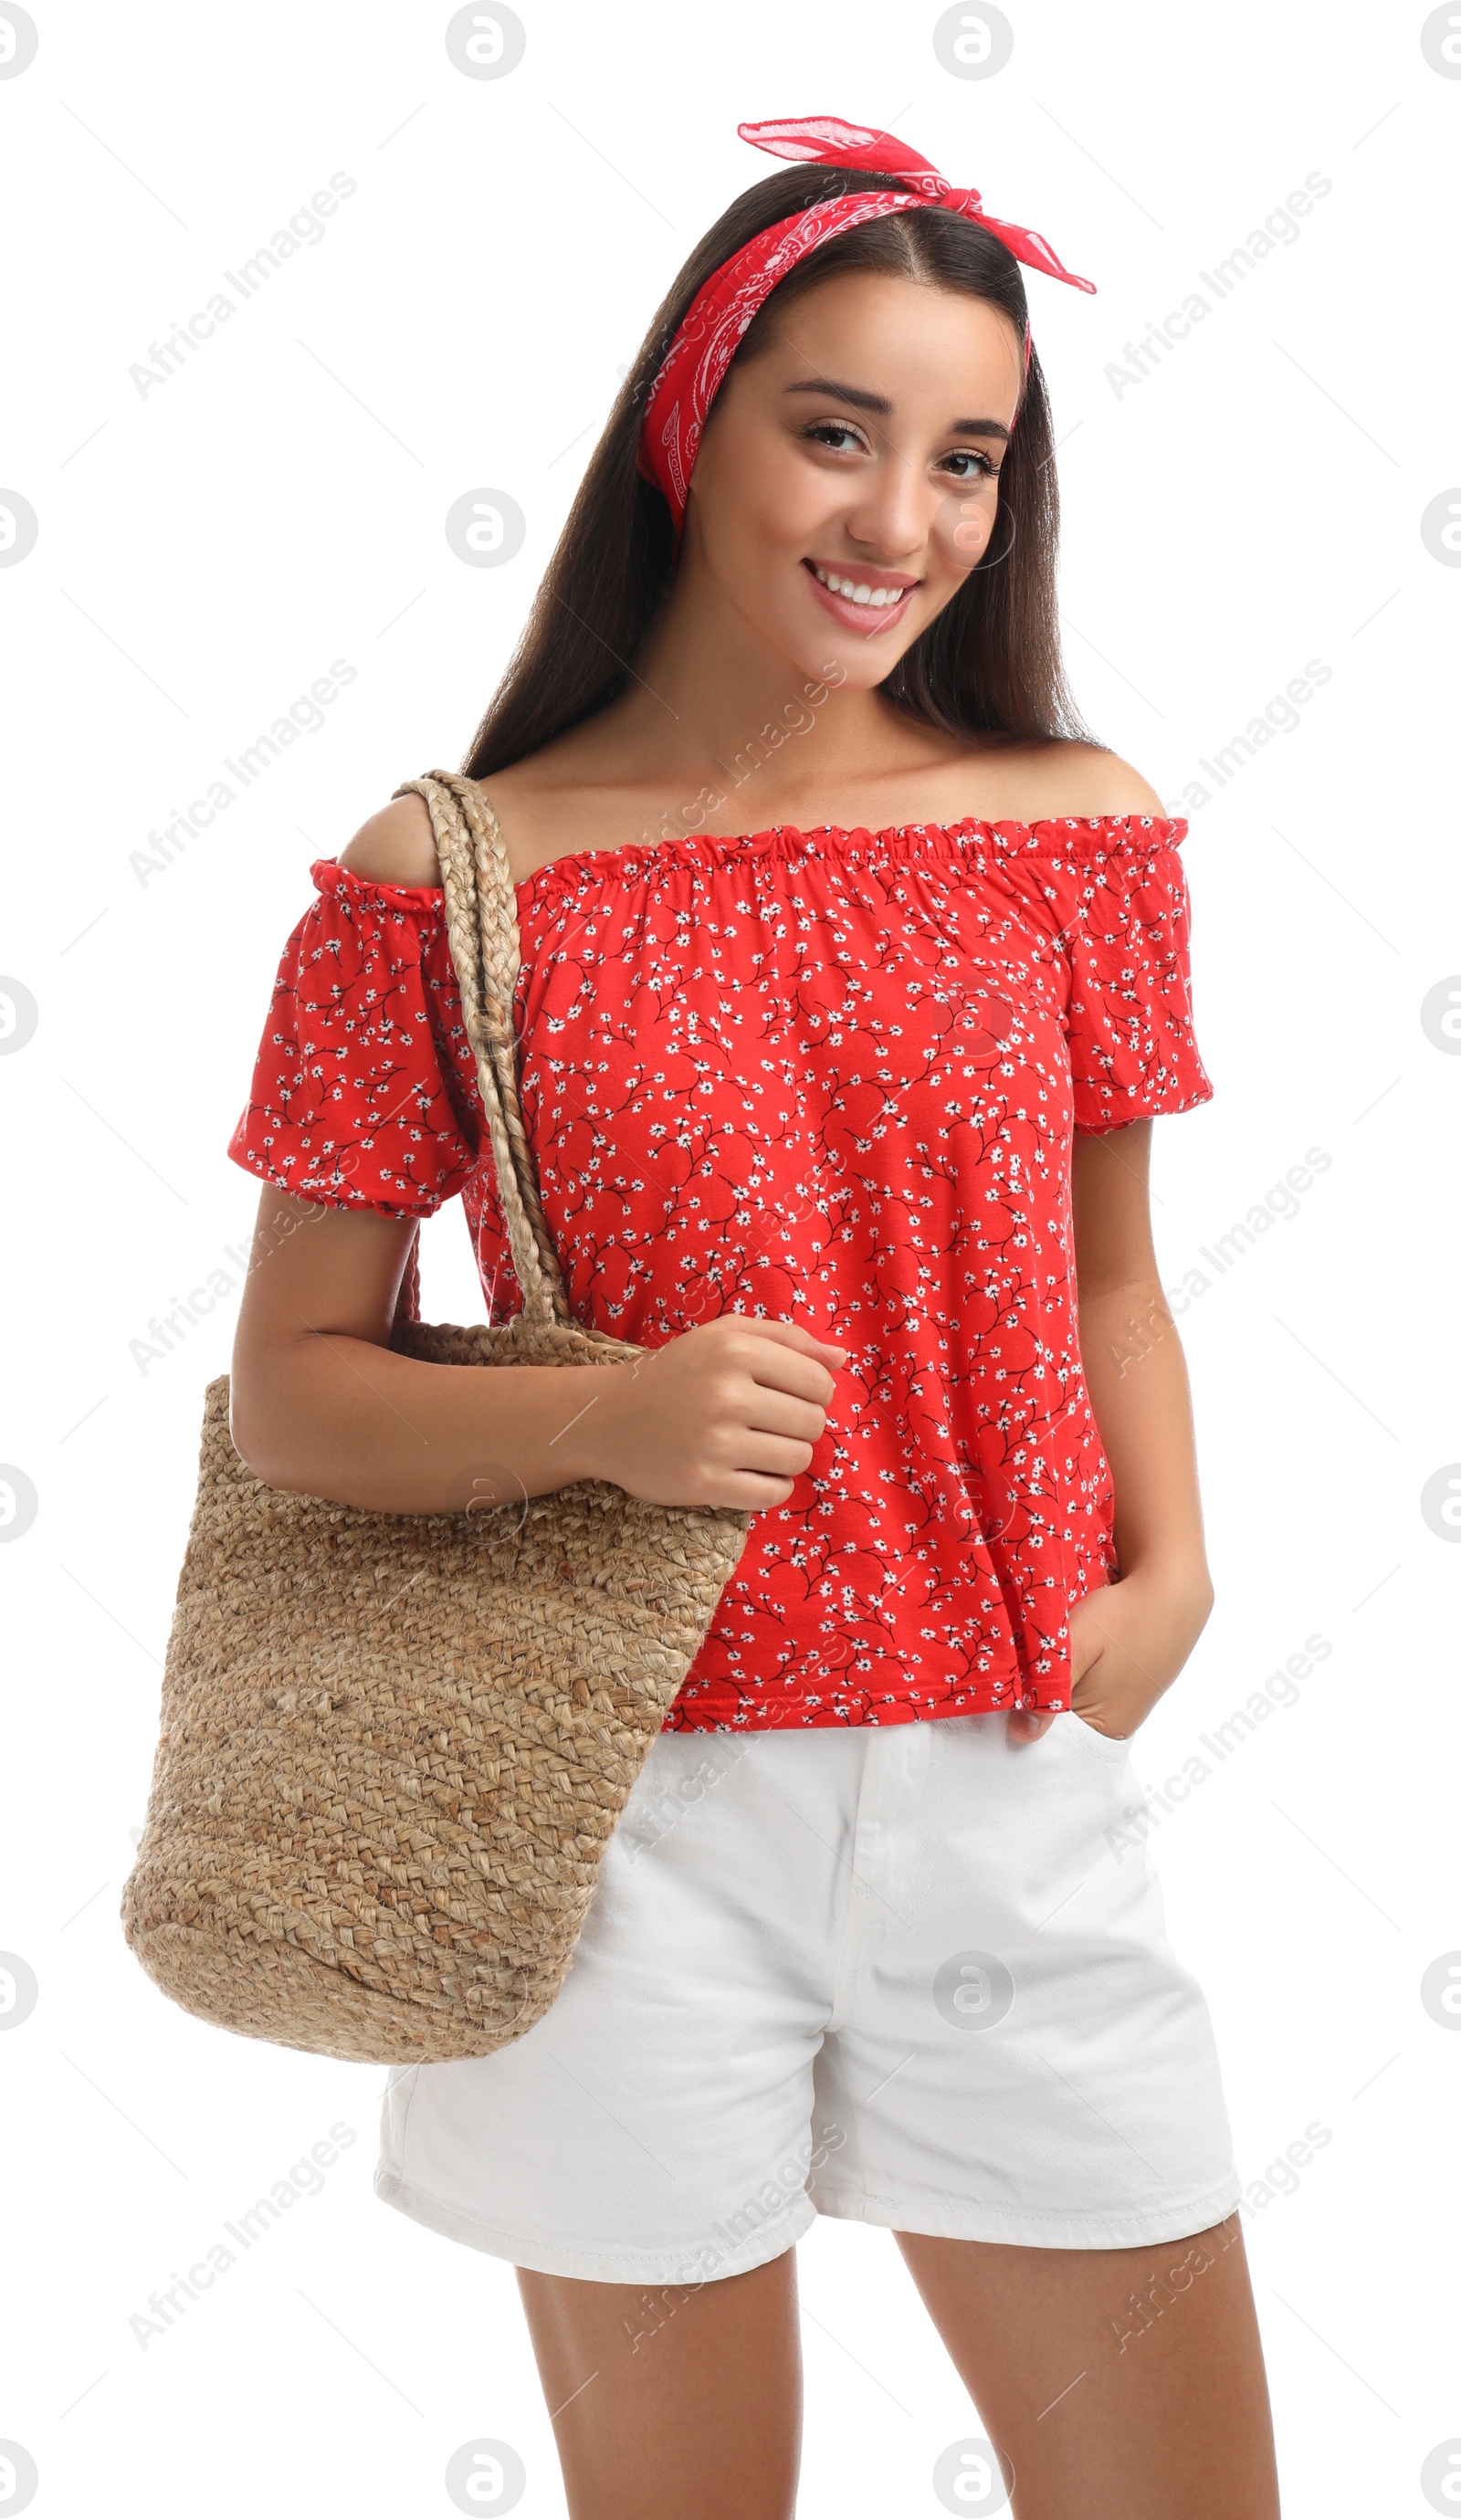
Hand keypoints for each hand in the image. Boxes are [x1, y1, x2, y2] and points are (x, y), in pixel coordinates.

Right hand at [572, 1313, 845, 1511]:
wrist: (608, 1419)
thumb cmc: (676, 1374)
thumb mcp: (724, 1337)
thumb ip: (787, 1339)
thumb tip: (842, 1358)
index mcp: (736, 1350)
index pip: (819, 1383)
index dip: (813, 1394)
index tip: (787, 1397)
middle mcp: (727, 1394)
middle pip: (813, 1423)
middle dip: (799, 1426)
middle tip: (767, 1424)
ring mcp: (715, 1442)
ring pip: (798, 1460)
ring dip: (787, 1457)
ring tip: (758, 1447)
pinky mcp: (704, 1484)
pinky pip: (773, 1494)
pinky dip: (771, 1487)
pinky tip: (749, 1473)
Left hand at [1006, 1564, 1213, 1747]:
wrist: (1171, 1587)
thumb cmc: (1123, 1616)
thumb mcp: (1077, 1648)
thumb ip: (1049, 1692)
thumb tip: (1021, 1735)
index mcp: (1107, 1728)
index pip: (1054, 1743)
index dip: (1025, 1722)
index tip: (1000, 1702)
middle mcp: (1118, 1726)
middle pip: (1063, 1728)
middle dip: (1036, 1705)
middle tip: (1012, 1675)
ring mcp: (1125, 1704)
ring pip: (1074, 1706)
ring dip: (1052, 1688)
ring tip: (1035, 1663)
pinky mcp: (1128, 1684)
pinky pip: (1088, 1691)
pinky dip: (1072, 1678)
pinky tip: (1062, 1658)